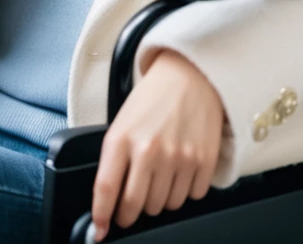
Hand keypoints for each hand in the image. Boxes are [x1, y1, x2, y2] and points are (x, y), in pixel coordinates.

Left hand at [91, 48, 224, 241]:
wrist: (190, 73)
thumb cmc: (153, 97)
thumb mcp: (122, 121)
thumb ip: (114, 159)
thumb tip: (108, 201)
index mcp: (122, 138)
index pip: (106, 191)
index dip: (101, 217)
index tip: (99, 230)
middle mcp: (150, 150)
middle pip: (135, 207)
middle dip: (130, 212)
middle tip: (132, 203)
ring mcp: (178, 157)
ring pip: (164, 206)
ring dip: (159, 199)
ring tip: (161, 174)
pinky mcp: (203, 160)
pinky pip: (191, 197)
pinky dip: (185, 189)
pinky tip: (181, 169)